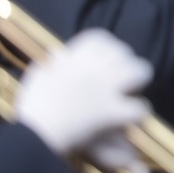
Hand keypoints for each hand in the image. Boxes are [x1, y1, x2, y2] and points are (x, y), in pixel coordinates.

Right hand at [16, 29, 152, 166]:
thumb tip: (57, 52)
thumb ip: (52, 63)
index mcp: (76, 57)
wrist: (34, 134)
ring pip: (140, 72)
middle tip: (121, 79)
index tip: (104, 59)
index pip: (101, 38)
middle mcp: (96, 66)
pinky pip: (139, 106)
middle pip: (124, 52)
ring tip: (131, 94)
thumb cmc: (33, 107)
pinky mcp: (114, 110)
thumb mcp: (39, 76)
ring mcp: (107, 87)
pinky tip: (129, 117)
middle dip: (126, 63)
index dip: (107, 48)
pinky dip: (138, 112)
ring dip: (138, 82)